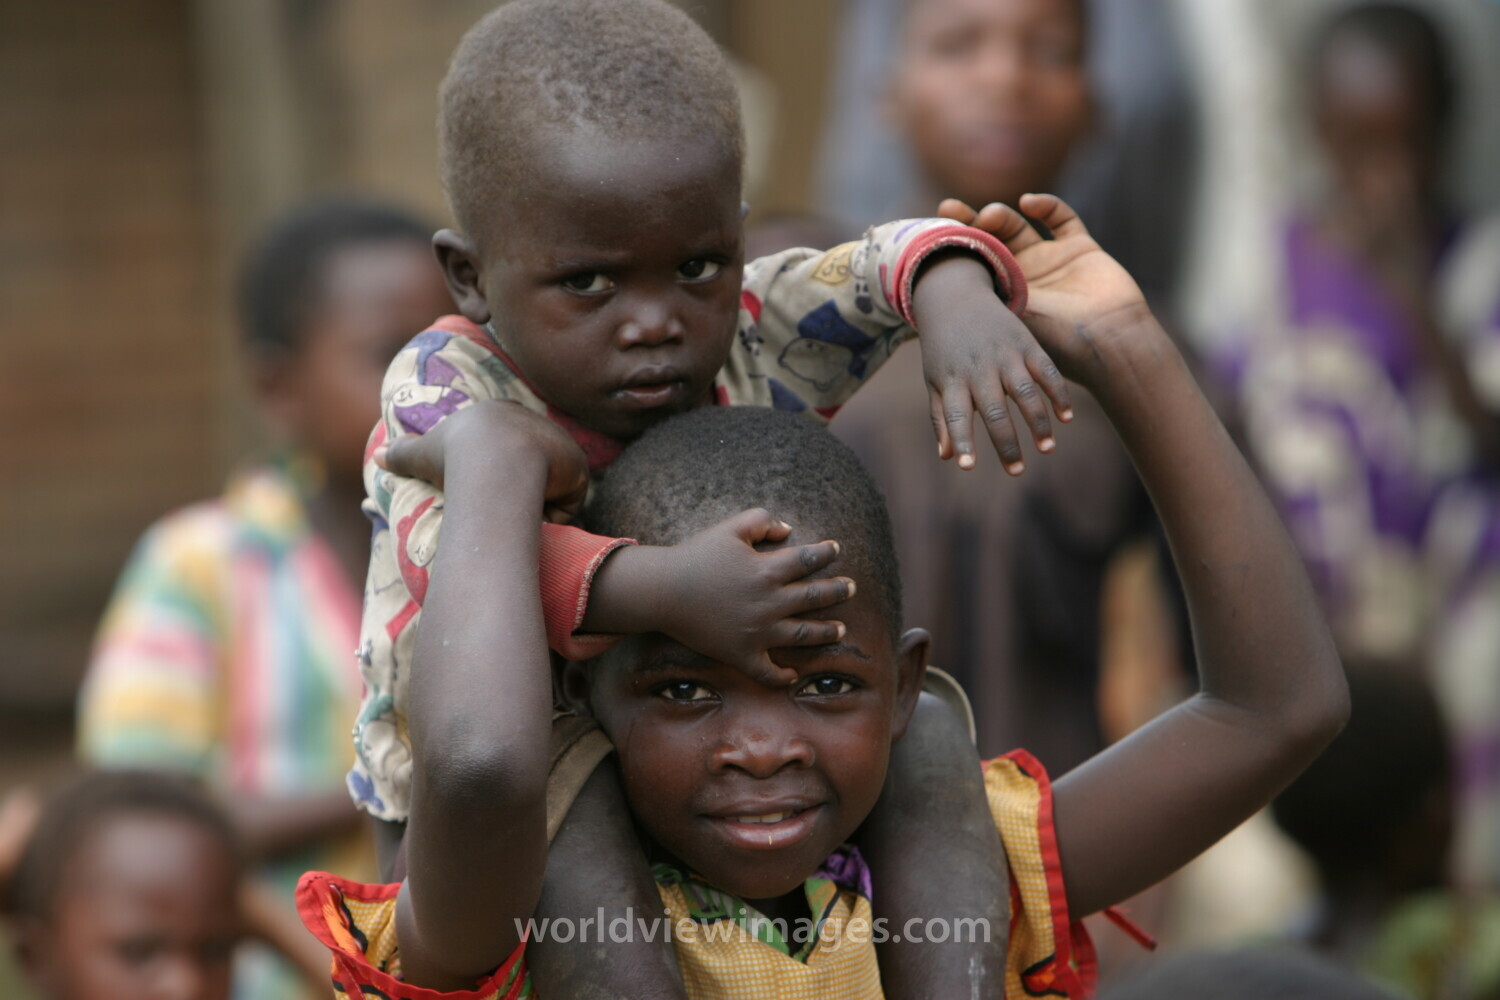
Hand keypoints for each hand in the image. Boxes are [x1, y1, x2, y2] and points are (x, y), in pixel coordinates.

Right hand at [376, 401, 588, 523]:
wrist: (495, 461)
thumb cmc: (456, 455)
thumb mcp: (425, 452)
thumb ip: (403, 453)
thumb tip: (376, 458)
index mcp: (501, 414)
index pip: (505, 444)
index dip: (497, 468)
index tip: (487, 487)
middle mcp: (535, 422)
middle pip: (530, 464)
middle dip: (520, 486)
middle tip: (502, 505)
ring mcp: (559, 442)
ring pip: (550, 483)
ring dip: (536, 501)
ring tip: (517, 510)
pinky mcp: (577, 464)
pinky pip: (568, 499)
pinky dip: (554, 511)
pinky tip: (537, 512)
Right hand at [648, 509, 853, 686]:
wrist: (662, 591)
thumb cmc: (696, 555)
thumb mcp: (730, 528)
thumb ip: (762, 521)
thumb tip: (789, 531)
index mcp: (767, 570)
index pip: (808, 559)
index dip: (826, 553)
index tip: (835, 550)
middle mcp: (768, 602)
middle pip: (814, 596)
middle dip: (837, 591)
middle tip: (850, 587)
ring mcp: (757, 631)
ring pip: (802, 634)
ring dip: (825, 632)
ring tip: (839, 629)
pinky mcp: (741, 654)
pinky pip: (767, 671)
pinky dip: (782, 676)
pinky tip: (793, 674)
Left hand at [911, 253, 1072, 474]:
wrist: (955, 296)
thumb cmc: (943, 349)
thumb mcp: (934, 380)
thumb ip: (941, 418)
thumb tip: (949, 457)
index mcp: (953, 380)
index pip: (956, 416)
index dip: (962, 440)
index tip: (967, 466)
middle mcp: (979, 369)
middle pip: (995, 411)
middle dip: (1006, 443)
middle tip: (1017, 471)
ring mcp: (1005, 355)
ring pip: (1025, 393)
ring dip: (1038, 422)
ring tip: (1047, 449)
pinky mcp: (1027, 344)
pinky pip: (1046, 372)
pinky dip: (1058, 394)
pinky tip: (1066, 419)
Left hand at [937, 195, 1153, 389]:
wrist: (1108, 342)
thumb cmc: (1056, 340)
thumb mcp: (1008, 320)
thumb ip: (981, 298)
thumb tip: (936, 285)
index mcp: (1003, 295)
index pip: (973, 263)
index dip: (955, 245)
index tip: (934, 228)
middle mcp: (1024, 275)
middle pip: (990, 240)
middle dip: (969, 223)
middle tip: (949, 210)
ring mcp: (1051, 260)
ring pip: (1019, 225)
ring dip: (1001, 216)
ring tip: (991, 215)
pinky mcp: (1080, 247)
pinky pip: (1061, 218)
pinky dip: (1046, 206)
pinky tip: (1028, 202)